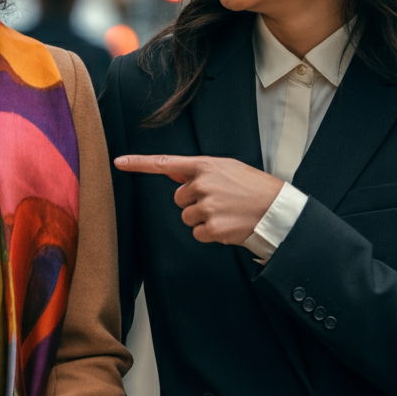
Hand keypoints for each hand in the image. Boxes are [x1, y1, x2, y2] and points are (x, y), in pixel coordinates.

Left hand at [115, 154, 282, 244]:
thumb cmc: (254, 188)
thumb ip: (198, 171)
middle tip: (220, 202)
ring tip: (226, 213)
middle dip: (194, 202)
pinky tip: (227, 226)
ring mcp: (207, 206)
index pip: (165, 163)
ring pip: (187, 217)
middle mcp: (203, 184)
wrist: (277, 210)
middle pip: (179, 199)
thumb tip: (174, 173)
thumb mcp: (227, 169)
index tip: (119, 163)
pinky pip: (197, 233)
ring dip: (202, 219)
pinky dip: (210, 233)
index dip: (139, 164)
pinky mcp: (212, 227)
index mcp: (206, 166)